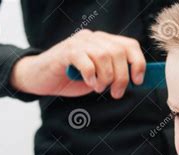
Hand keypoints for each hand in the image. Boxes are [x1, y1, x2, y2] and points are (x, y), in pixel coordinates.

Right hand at [10, 30, 145, 98]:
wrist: (41, 78)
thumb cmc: (73, 78)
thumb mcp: (99, 77)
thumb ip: (116, 74)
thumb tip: (137, 81)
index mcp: (104, 42)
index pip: (130, 45)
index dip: (138, 63)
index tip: (137, 81)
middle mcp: (93, 38)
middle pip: (118, 52)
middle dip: (122, 77)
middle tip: (116, 92)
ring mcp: (79, 43)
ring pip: (104, 56)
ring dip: (106, 78)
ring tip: (99, 88)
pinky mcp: (66, 52)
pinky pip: (86, 62)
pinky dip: (91, 76)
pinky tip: (88, 83)